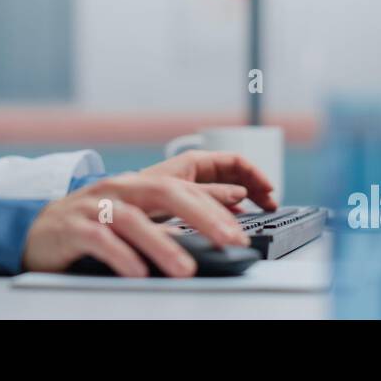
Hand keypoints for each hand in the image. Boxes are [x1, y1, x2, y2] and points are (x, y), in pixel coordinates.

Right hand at [21, 172, 250, 276]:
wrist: (36, 232)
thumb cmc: (91, 225)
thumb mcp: (134, 219)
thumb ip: (170, 222)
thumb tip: (217, 228)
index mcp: (137, 185)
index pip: (183, 188)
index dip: (215, 206)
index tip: (239, 232)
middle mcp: (118, 189)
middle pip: (165, 192)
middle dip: (202, 216)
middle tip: (228, 241)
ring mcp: (93, 207)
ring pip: (133, 219)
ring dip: (162, 244)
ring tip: (185, 269)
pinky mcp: (72, 229)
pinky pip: (100, 239)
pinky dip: (121, 255)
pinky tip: (138, 272)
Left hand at [139, 150, 277, 212]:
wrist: (109, 209)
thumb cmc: (137, 194)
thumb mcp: (178, 193)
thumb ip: (210, 194)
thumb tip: (240, 194)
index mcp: (194, 162)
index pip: (235, 161)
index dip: (255, 175)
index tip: (269, 191)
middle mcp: (193, 171)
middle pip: (235, 175)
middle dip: (255, 188)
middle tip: (271, 205)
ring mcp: (190, 185)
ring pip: (227, 188)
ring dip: (246, 199)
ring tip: (260, 213)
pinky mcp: (183, 201)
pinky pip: (216, 201)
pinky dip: (230, 208)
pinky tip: (236, 218)